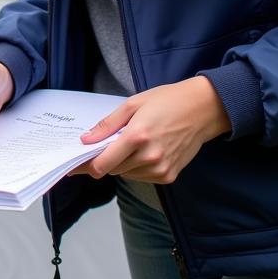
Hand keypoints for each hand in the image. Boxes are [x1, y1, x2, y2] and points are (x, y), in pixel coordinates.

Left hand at [71, 76, 231, 182]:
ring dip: (121, 163)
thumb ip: (107, 125)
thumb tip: (86, 140)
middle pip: (113, 169)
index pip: (104, 164)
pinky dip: (136, 167)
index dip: (87, 166)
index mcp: (137, 137)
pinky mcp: (170, 176)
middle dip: (104, 159)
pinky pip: (142, 177)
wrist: (202, 110)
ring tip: (130, 142)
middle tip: (103, 145)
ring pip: (126, 174)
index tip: (75, 165)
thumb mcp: (131, 105)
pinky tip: (143, 151)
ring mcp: (161, 169)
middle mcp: (149, 157)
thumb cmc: (166, 102)